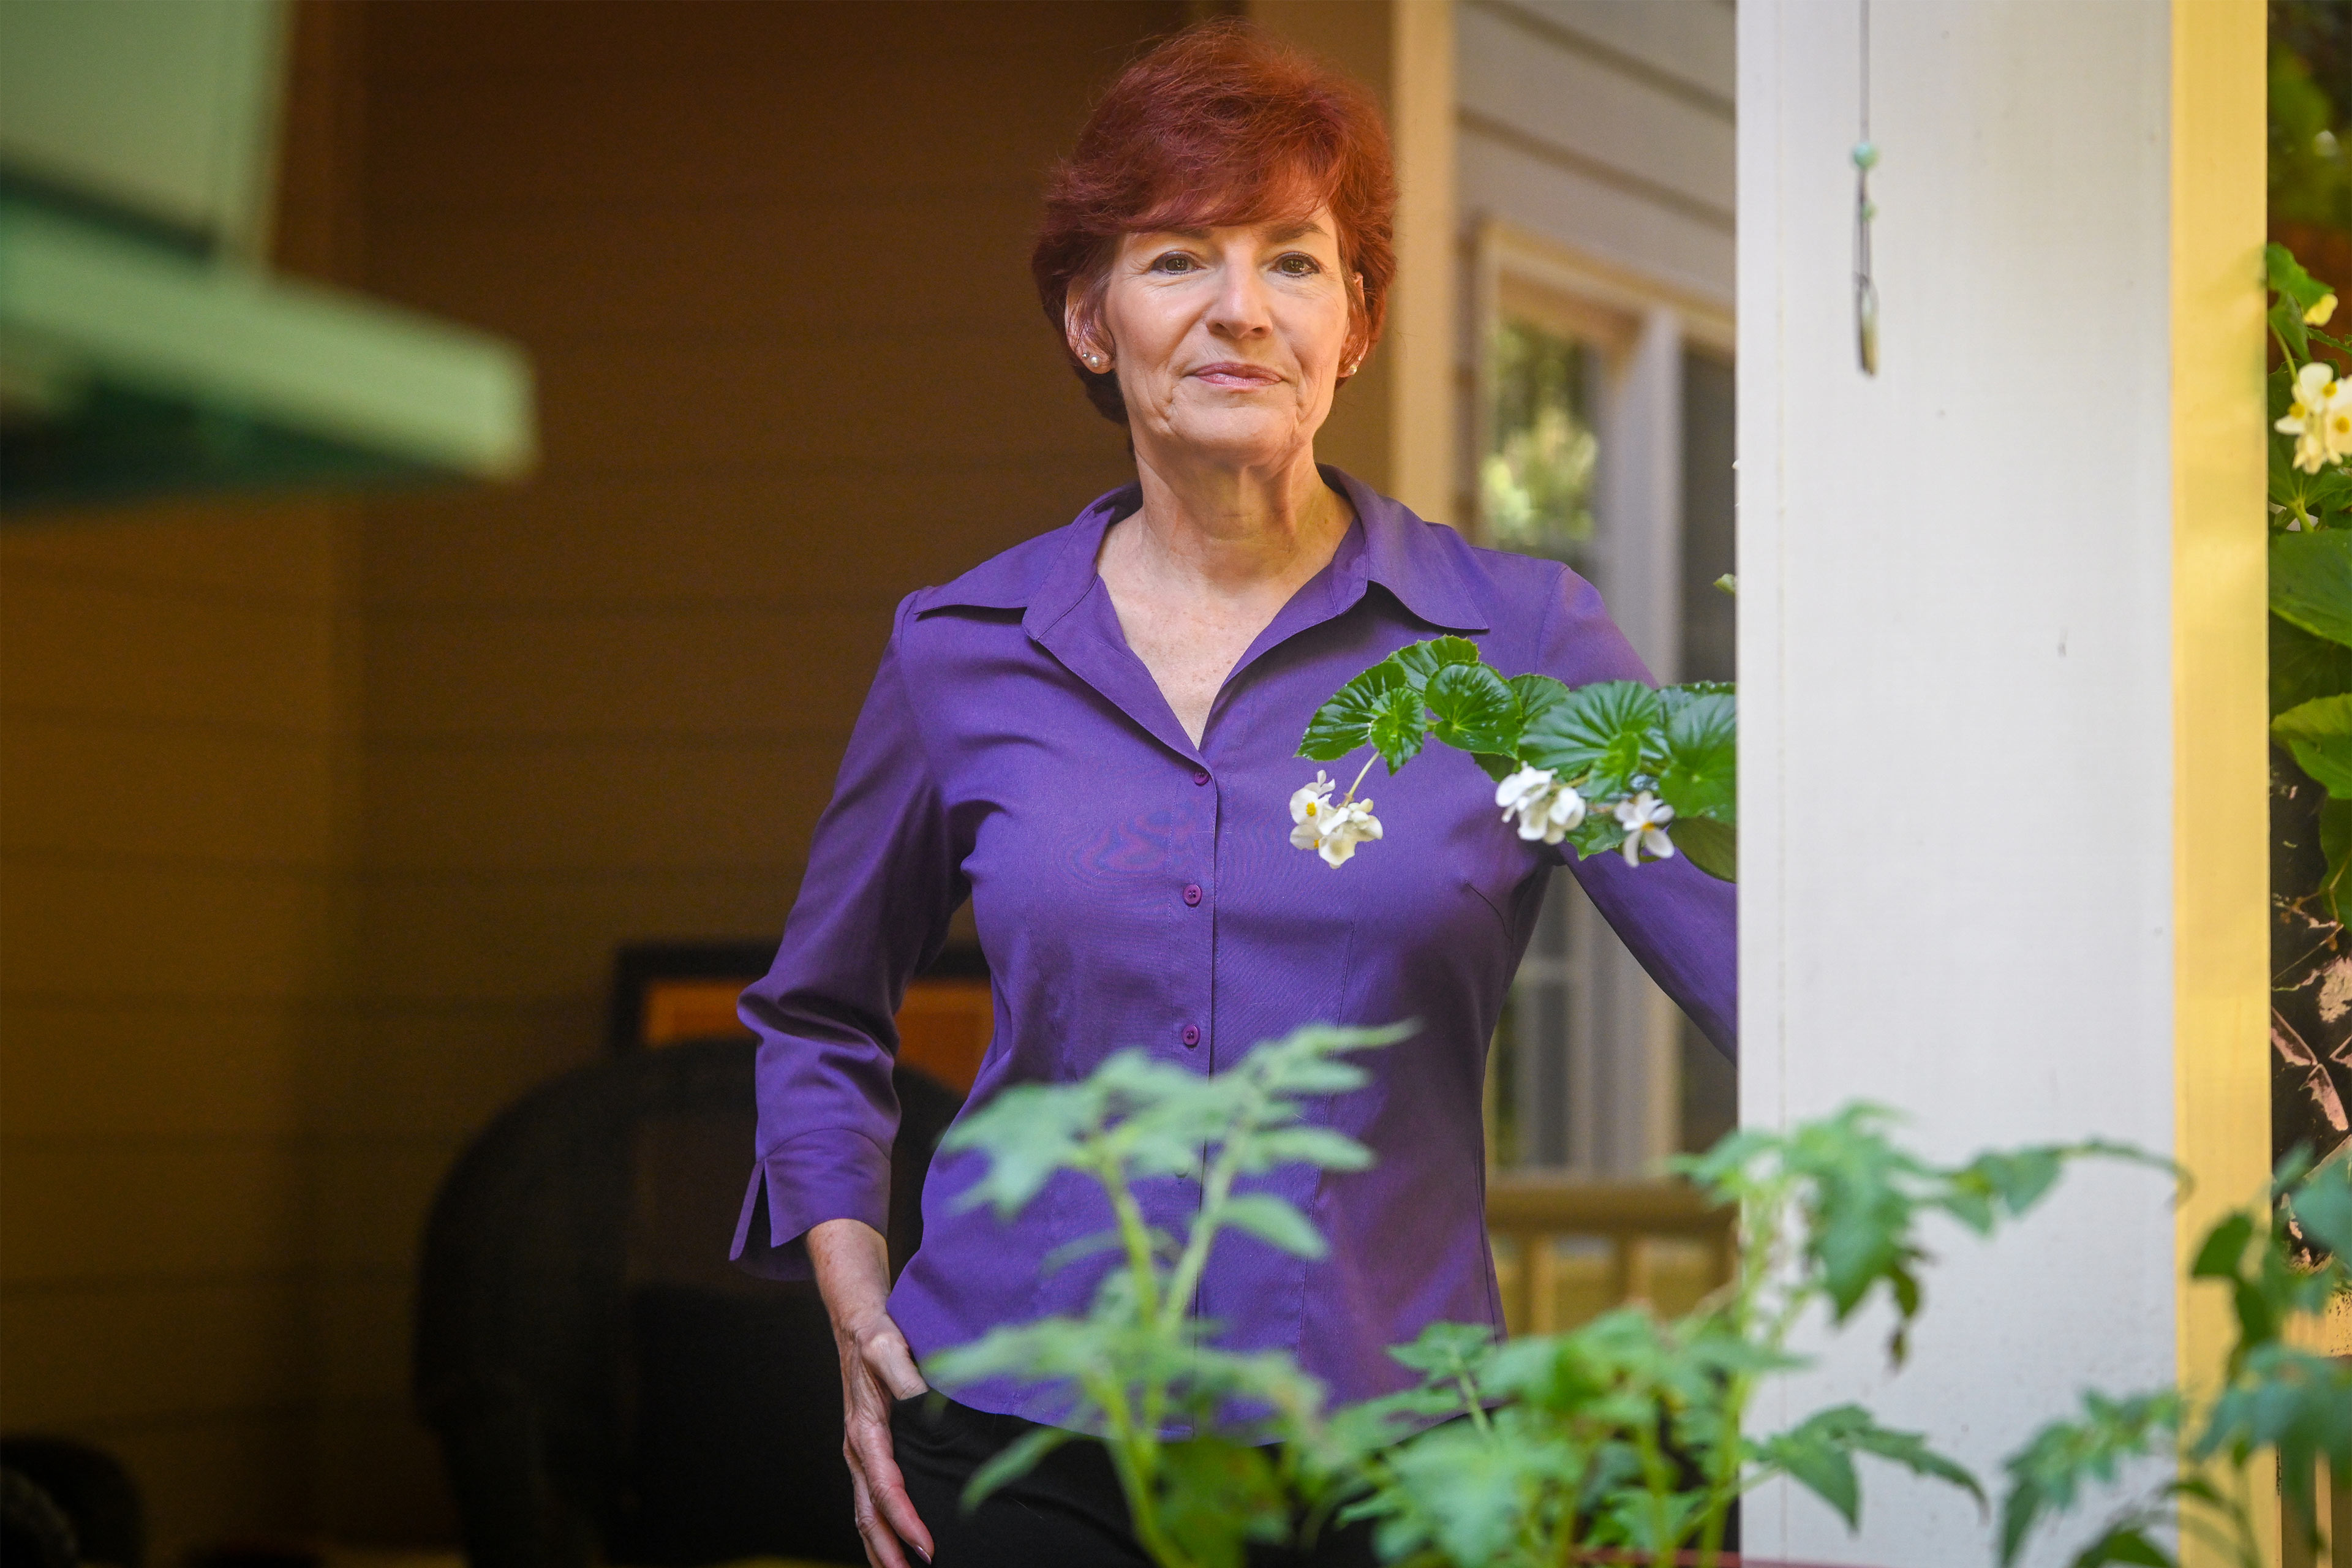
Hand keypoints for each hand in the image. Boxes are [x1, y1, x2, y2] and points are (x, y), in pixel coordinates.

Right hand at [811, 1219, 934, 1567]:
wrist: (856, 1322)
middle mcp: (858, 1451)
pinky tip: (897, 1545)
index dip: (906, 1520)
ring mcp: (859, 1455)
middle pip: (868, 1514)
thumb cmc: (877, 1334)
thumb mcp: (891, 1347)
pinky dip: (880, 1529)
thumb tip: (926, 1404)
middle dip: (889, 1551)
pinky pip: (869, 1501)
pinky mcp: (867, 1454)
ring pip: (864, 1514)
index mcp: (865, 1432)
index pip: (886, 1488)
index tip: (927, 1546)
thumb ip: (907, 1377)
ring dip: (882, 1548)